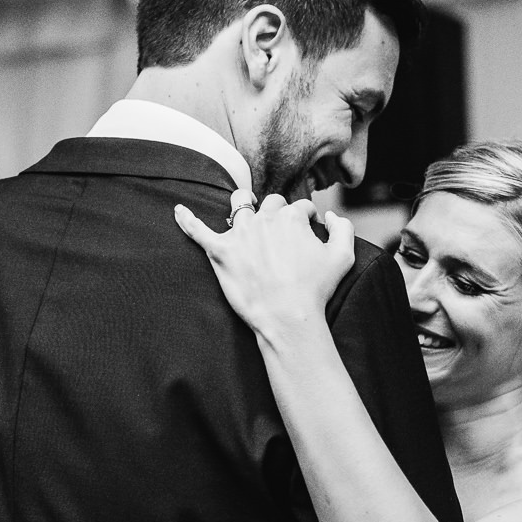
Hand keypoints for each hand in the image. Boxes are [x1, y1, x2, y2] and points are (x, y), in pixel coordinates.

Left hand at [174, 194, 356, 344]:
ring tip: (244, 209)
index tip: (308, 233)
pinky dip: (187, 220)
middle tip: (281, 233)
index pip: (300, 207)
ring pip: (238, 205)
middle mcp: (264, 219)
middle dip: (278, 212)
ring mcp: (240, 234)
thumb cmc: (316, 290)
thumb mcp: (343, 256)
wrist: (287, 317)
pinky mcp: (221, 252)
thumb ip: (343, 228)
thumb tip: (330, 218)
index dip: (306, 219)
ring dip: (244, 206)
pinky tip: (178, 211)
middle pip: (270, 203)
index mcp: (291, 217)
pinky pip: (198, 231)